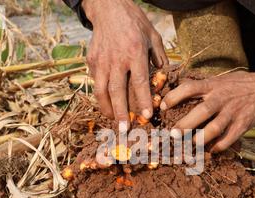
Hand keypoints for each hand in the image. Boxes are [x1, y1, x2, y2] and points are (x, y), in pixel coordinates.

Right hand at [82, 0, 167, 125]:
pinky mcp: (92, 61)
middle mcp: (116, 59)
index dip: (143, 101)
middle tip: (125, 128)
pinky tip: (107, 104)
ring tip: (114, 121)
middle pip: (117, 91)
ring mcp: (101, 61)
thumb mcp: (153, 36)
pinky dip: (101, 96)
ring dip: (107, 109)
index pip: (139, 82)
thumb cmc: (134, 22)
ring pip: (101, 90)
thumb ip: (159, 58)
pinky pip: (96, 82)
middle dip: (121, 112)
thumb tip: (162, 79)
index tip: (147, 116)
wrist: (108, 8)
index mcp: (135, 52)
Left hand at [160, 68, 254, 152]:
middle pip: (202, 111)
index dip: (174, 96)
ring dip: (200, 140)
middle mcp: (222, 98)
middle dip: (185, 124)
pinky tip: (210, 151)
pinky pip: (229, 139)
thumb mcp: (218, 80)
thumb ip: (200, 87)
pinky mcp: (243, 124)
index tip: (162, 106)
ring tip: (188, 147)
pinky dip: (218, 147)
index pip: (190, 88)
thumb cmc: (237, 85)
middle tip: (172, 135)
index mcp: (213, 85)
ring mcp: (233, 112)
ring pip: (215, 128)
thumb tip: (174, 93)